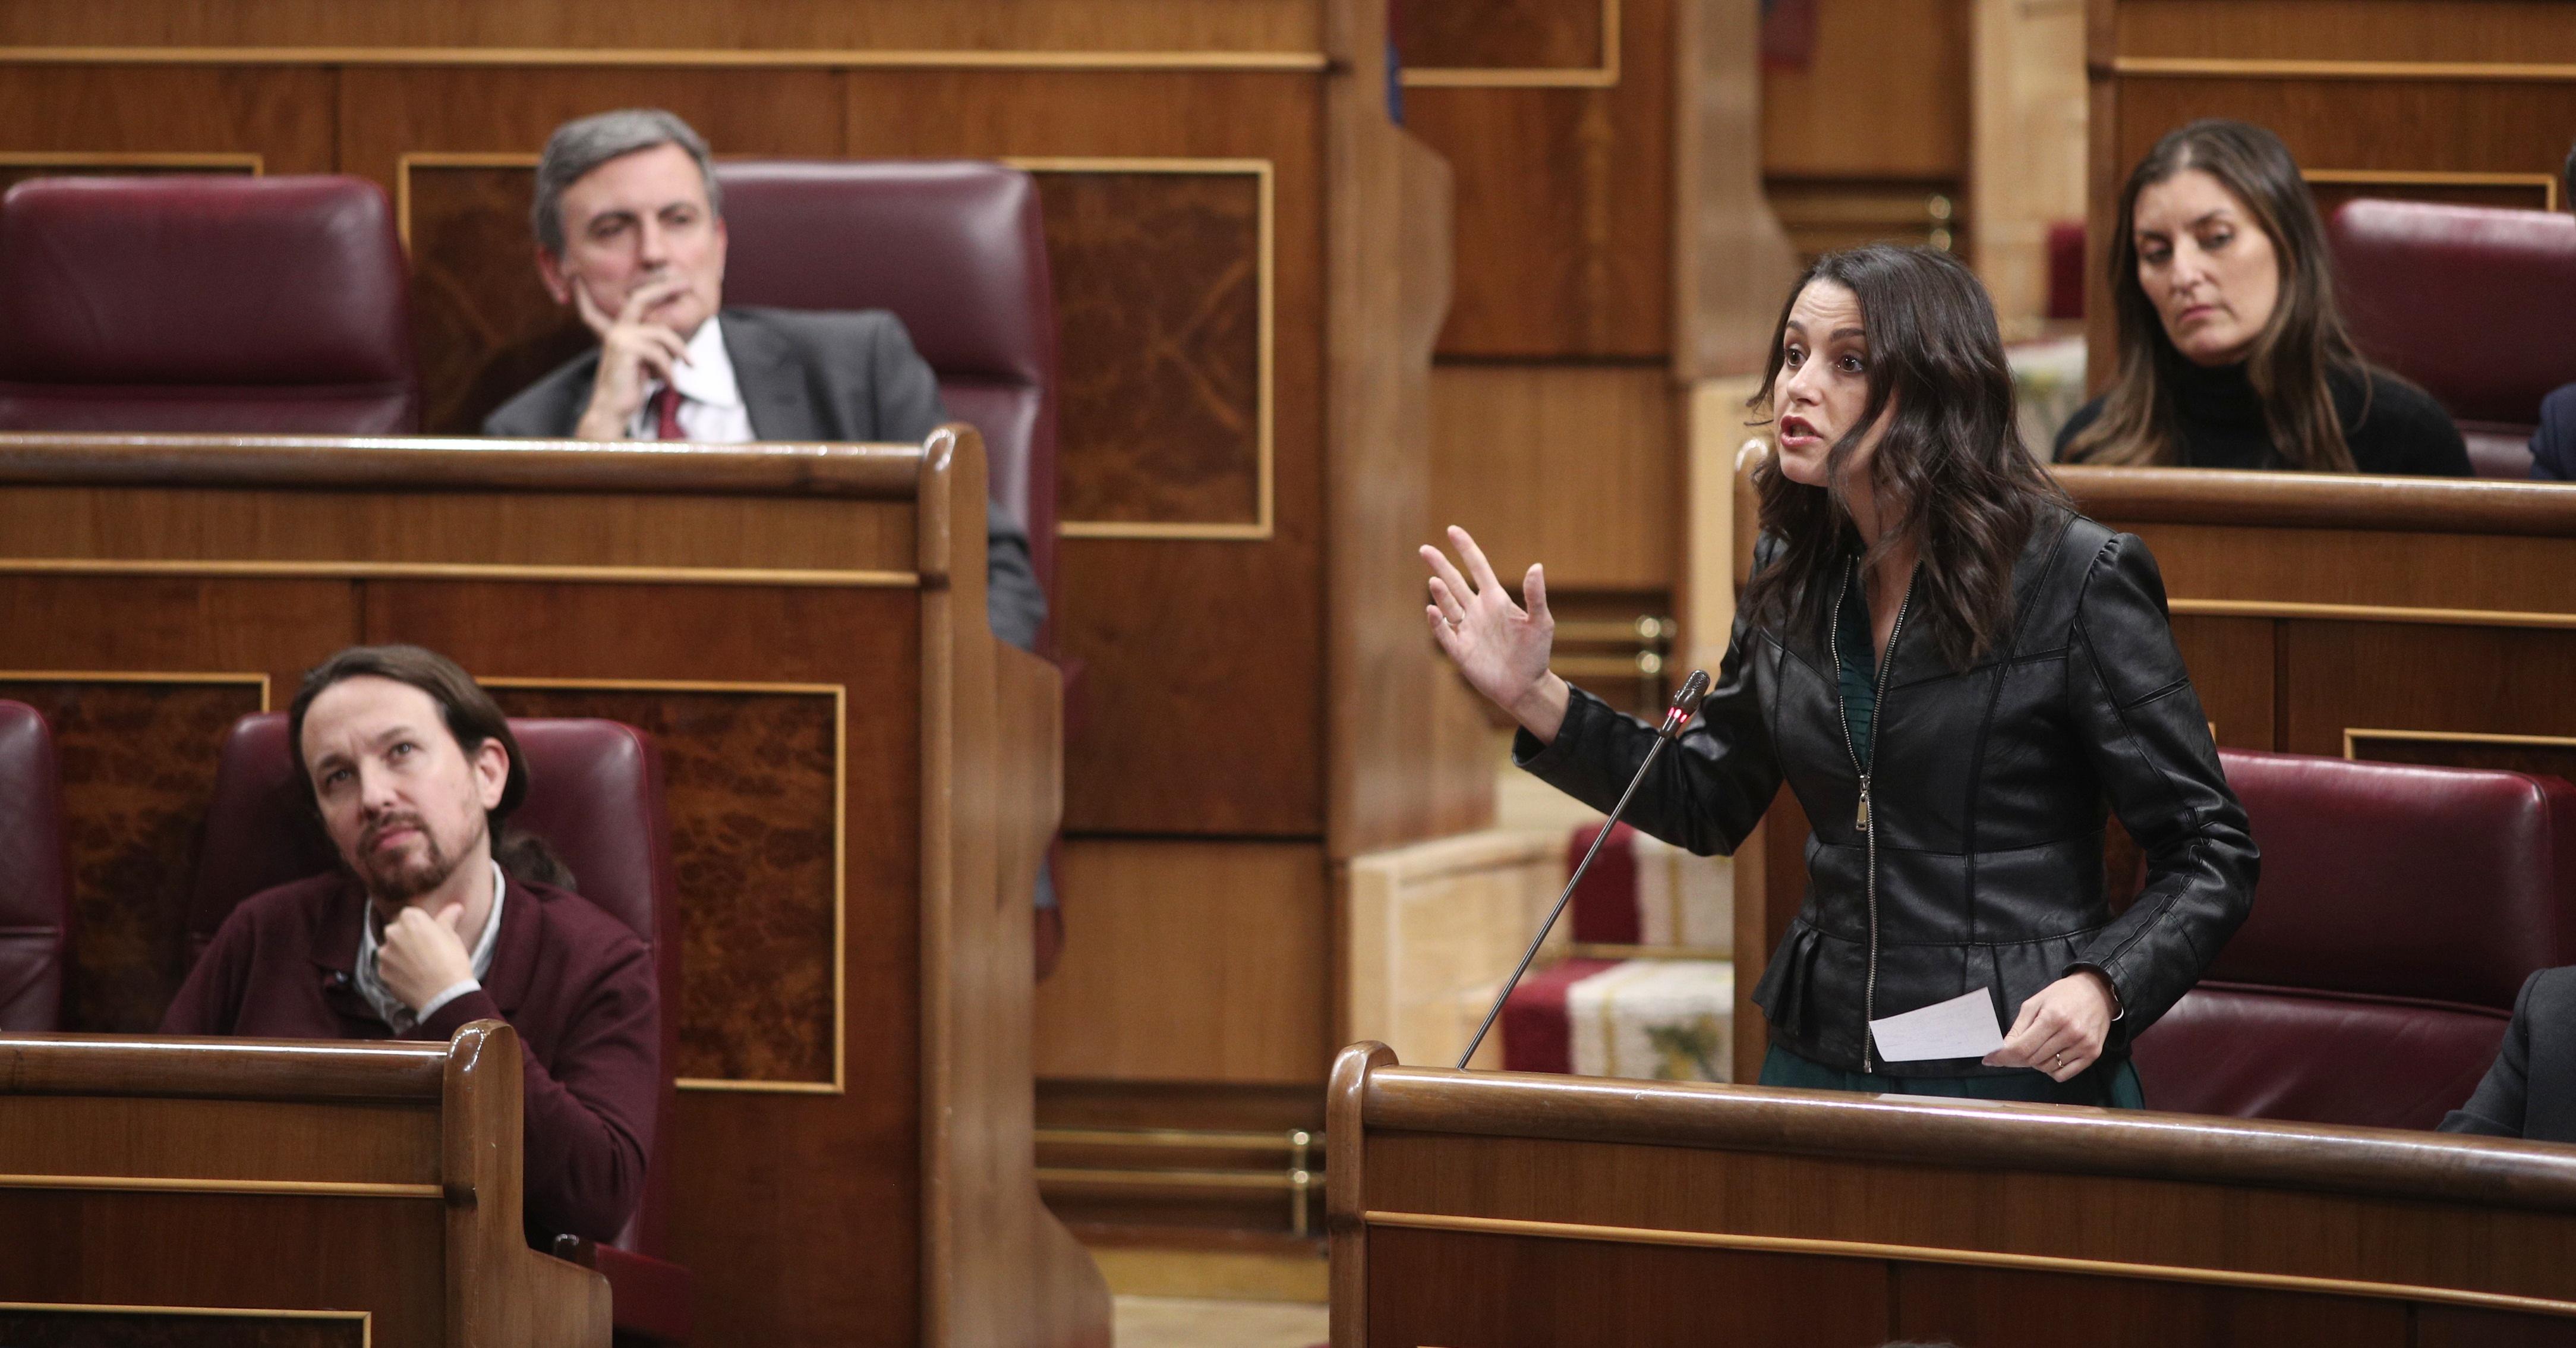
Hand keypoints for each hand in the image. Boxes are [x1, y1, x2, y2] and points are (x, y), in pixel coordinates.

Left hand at [376, 902, 474, 1013]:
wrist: (444, 994)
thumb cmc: (451, 961)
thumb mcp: (452, 935)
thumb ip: (448, 917)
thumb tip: (456, 907)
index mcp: (410, 919)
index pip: (411, 915)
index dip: (421, 926)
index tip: (431, 936)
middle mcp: (392, 933)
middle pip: (398, 931)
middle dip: (408, 939)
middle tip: (426, 951)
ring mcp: (385, 954)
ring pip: (392, 950)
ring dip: (401, 955)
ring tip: (420, 967)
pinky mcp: (382, 973)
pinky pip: (390, 968)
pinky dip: (399, 971)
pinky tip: (414, 977)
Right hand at [570, 275, 691, 440]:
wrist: (612, 412)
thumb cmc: (630, 390)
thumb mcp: (646, 365)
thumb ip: (655, 348)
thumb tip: (680, 346)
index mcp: (619, 331)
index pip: (628, 303)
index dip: (628, 284)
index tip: (616, 269)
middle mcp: (616, 330)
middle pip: (641, 299)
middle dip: (664, 287)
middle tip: (686, 282)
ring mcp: (619, 338)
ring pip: (662, 334)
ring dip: (680, 353)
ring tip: (688, 369)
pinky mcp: (626, 350)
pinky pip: (660, 354)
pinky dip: (669, 371)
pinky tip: (670, 384)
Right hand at [1421, 525, 1568, 741]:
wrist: (1526, 687)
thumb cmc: (1536, 653)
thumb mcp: (1541, 622)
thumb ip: (1535, 596)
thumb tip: (1536, 566)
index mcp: (1495, 600)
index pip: (1477, 567)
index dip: (1465, 548)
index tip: (1452, 530)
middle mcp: (1477, 611)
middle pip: (1455, 582)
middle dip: (1441, 565)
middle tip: (1425, 549)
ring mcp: (1467, 629)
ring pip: (1448, 605)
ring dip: (1441, 593)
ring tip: (1435, 581)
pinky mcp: (1460, 650)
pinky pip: (1445, 632)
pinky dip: (1438, 621)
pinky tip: (1433, 610)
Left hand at [1984, 970, 2117, 1081]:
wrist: (2098, 992)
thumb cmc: (2062, 995)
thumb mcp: (2035, 1003)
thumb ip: (2019, 1027)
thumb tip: (2004, 1048)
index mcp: (2053, 1017)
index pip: (2022, 1048)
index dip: (2003, 1057)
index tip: (1990, 1060)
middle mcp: (2070, 1033)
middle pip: (2033, 1060)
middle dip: (2017, 1058)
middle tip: (2013, 1051)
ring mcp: (2083, 1046)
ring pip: (2047, 1068)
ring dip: (2036, 1063)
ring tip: (2039, 1046)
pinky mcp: (2093, 1054)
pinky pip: (2063, 1075)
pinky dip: (2052, 1070)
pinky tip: (2051, 1056)